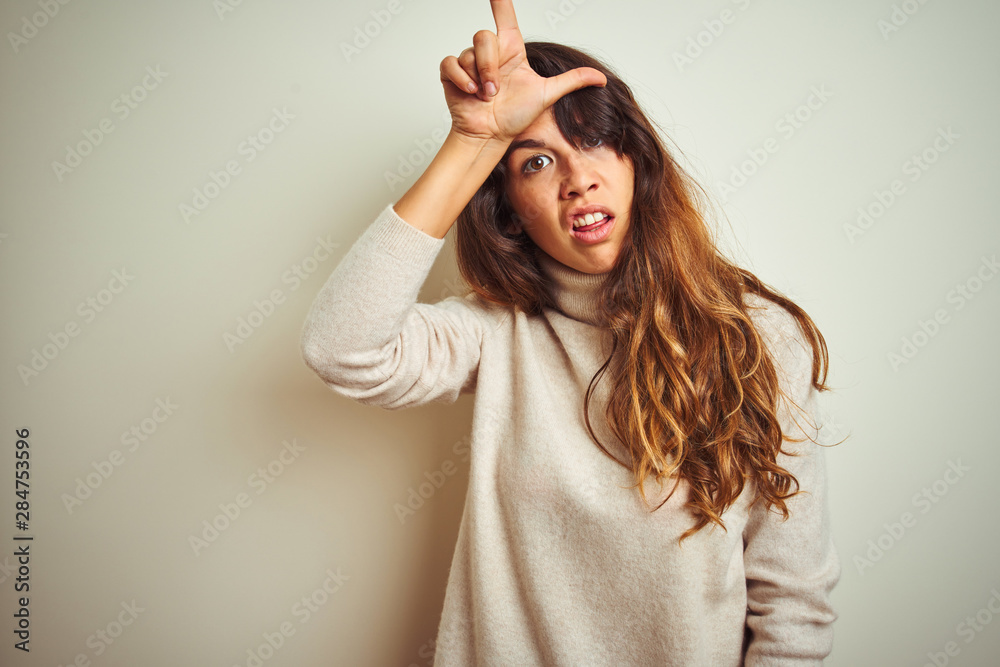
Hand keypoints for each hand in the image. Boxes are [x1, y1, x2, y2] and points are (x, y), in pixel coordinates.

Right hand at [439, 0, 606, 144]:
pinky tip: (471, 92)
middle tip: (495, 90)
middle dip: (490, 65)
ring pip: (468, 52)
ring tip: (485, 96)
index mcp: (511, 51)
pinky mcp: (452, 74)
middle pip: (483, 37)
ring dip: (479, 77)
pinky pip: (451, 64)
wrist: (491, 136)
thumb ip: (572, 81)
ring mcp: (469, 64)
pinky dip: (461, 79)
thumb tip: (601, 77)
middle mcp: (490, 54)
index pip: (505, 16)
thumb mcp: (547, 94)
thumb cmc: (514, 116)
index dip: (500, 1)